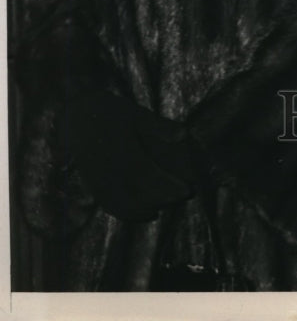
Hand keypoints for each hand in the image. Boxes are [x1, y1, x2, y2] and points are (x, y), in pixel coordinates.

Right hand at [58, 90, 203, 220]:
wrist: (78, 117)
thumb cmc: (112, 113)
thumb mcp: (138, 114)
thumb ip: (160, 126)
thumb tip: (185, 134)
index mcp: (121, 149)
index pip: (146, 175)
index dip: (166, 186)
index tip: (186, 190)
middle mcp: (108, 168)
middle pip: (137, 193)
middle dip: (162, 199)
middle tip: (182, 197)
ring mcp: (98, 179)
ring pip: (123, 204)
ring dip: (146, 209)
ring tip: (165, 207)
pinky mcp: (92, 185)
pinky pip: (110, 205)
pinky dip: (129, 214)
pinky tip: (146, 214)